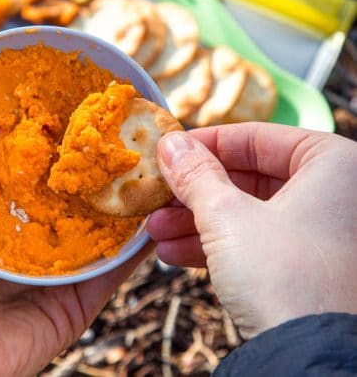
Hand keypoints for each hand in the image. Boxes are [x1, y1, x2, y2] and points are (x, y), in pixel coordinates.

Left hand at [0, 115, 148, 375]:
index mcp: (7, 209)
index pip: (40, 167)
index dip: (59, 139)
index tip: (81, 106)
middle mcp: (39, 232)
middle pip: (77, 193)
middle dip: (100, 166)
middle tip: (127, 132)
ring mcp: (65, 263)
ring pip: (107, 225)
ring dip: (131, 199)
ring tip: (156, 166)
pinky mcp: (84, 293)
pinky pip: (120, 264)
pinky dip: (142, 241)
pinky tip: (160, 210)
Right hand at [148, 123, 356, 338]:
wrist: (310, 365)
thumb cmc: (284, 277)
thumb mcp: (227, 216)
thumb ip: (195, 174)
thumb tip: (170, 144)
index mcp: (334, 166)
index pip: (258, 138)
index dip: (207, 144)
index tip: (171, 151)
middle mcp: (336, 195)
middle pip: (248, 178)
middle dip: (194, 193)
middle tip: (158, 196)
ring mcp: (322, 233)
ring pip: (247, 213)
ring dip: (196, 222)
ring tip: (156, 232)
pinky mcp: (306, 266)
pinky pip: (255, 241)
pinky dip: (215, 245)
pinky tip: (175, 254)